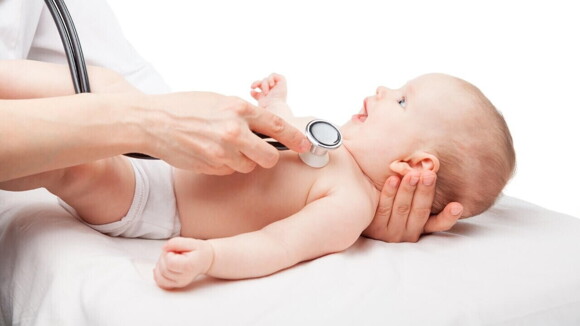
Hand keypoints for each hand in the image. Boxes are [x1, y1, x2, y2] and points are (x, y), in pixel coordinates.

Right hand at [138, 91, 309, 174]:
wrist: (152, 122)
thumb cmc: (185, 107)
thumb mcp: (219, 100)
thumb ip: (243, 113)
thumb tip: (265, 127)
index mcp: (239, 109)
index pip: (278, 127)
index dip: (296, 139)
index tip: (307, 145)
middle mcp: (234, 132)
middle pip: (268, 157)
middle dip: (268, 157)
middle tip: (261, 152)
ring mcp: (222, 152)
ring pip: (248, 166)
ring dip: (242, 160)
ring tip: (224, 146)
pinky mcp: (211, 167)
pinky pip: (229, 171)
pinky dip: (225, 165)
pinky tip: (210, 152)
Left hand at [153, 237, 214, 289]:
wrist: (205, 260)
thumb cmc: (199, 251)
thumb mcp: (191, 242)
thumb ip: (176, 243)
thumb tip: (164, 248)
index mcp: (189, 266)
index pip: (169, 262)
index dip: (168, 254)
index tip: (174, 250)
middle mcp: (184, 277)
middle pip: (163, 269)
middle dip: (163, 258)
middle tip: (172, 252)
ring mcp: (180, 283)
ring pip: (160, 276)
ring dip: (160, 265)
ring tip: (170, 259)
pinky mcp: (176, 285)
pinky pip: (161, 283)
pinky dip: (158, 275)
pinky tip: (162, 267)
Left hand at [250, 73, 286, 106]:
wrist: (275, 107)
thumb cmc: (267, 108)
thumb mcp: (260, 101)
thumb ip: (256, 95)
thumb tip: (251, 91)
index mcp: (268, 95)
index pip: (260, 86)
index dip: (255, 85)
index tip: (252, 90)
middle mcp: (273, 90)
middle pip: (263, 81)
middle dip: (257, 83)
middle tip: (253, 87)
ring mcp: (278, 86)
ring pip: (267, 79)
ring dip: (264, 84)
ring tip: (266, 92)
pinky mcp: (282, 82)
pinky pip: (274, 75)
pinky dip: (270, 78)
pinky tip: (271, 85)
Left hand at [362, 171, 463, 242]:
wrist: (360, 217)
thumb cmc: (390, 206)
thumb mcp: (409, 206)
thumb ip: (420, 194)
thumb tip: (434, 169)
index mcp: (419, 228)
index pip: (438, 224)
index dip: (448, 217)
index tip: (458, 206)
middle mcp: (407, 233)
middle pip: (419, 211)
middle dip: (425, 192)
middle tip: (429, 175)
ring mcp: (389, 232)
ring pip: (401, 209)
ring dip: (408, 190)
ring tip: (413, 174)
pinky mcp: (373, 228)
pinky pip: (382, 209)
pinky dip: (389, 193)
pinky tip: (392, 179)